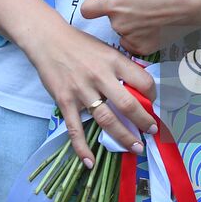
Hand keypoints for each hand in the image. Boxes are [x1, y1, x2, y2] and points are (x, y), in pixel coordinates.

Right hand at [21, 20, 157, 166]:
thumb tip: (139, 86)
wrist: (48, 39)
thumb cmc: (79, 43)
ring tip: (136, 147)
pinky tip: (91, 162)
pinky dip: (82, 148)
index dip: (152, 95)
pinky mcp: (65, 101)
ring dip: (123, 137)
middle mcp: (100, 76)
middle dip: (143, 122)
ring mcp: (82, 90)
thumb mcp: (106, 49)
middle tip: (151, 131)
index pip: (143, 81)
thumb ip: (121, 67)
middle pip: (128, 105)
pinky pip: (75, 129)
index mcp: (114, 60)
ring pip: (107, 120)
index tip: (153, 104)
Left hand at [81, 0, 200, 57]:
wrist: (191, 3)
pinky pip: (133, 43)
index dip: (90, 4)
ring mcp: (130, 38)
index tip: (97, 0)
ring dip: (129, 25)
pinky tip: (153, 27)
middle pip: (110, 19)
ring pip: (122, 31)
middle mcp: (118, 23)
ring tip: (149, 15)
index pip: (87, 10)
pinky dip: (139, 37)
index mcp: (113, 3)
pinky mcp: (143, 48)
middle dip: (119, 12)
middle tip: (138, 4)